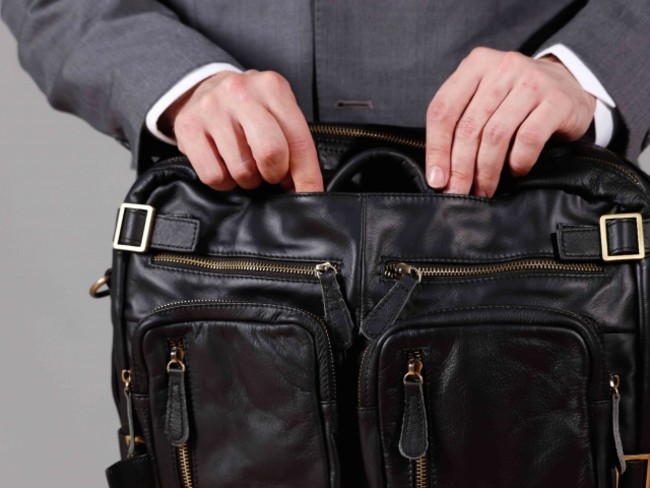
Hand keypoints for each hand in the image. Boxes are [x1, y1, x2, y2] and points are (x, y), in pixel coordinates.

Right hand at [160, 70, 322, 191]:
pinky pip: (214, 176)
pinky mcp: (187, 126)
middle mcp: (241, 92)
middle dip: (274, 174)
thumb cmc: (248, 109)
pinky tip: (224, 165)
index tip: (312, 198)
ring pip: (242, 170)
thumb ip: (294, 145)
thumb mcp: (277, 114)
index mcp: (273, 87)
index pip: (299, 141)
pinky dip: (224, 182)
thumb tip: (307, 190)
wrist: (202, 89)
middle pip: (270, 154)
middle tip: (270, 173)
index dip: (308, 177)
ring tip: (244, 163)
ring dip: (248, 179)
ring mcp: (211, 108)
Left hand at [425, 47, 595, 196]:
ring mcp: (531, 81)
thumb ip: (460, 122)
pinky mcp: (556, 100)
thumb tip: (439, 174)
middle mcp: (501, 67)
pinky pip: (528, 139)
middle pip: (469, 127)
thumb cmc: (516, 99)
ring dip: (486, 170)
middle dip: (461, 168)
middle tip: (458, 193)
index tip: (437, 180)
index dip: (436, 149)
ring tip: (484, 189)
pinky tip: (516, 170)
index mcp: (475, 65)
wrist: (570, 85)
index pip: (443, 110)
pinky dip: (518, 161)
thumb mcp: (484, 98)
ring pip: (496, 135)